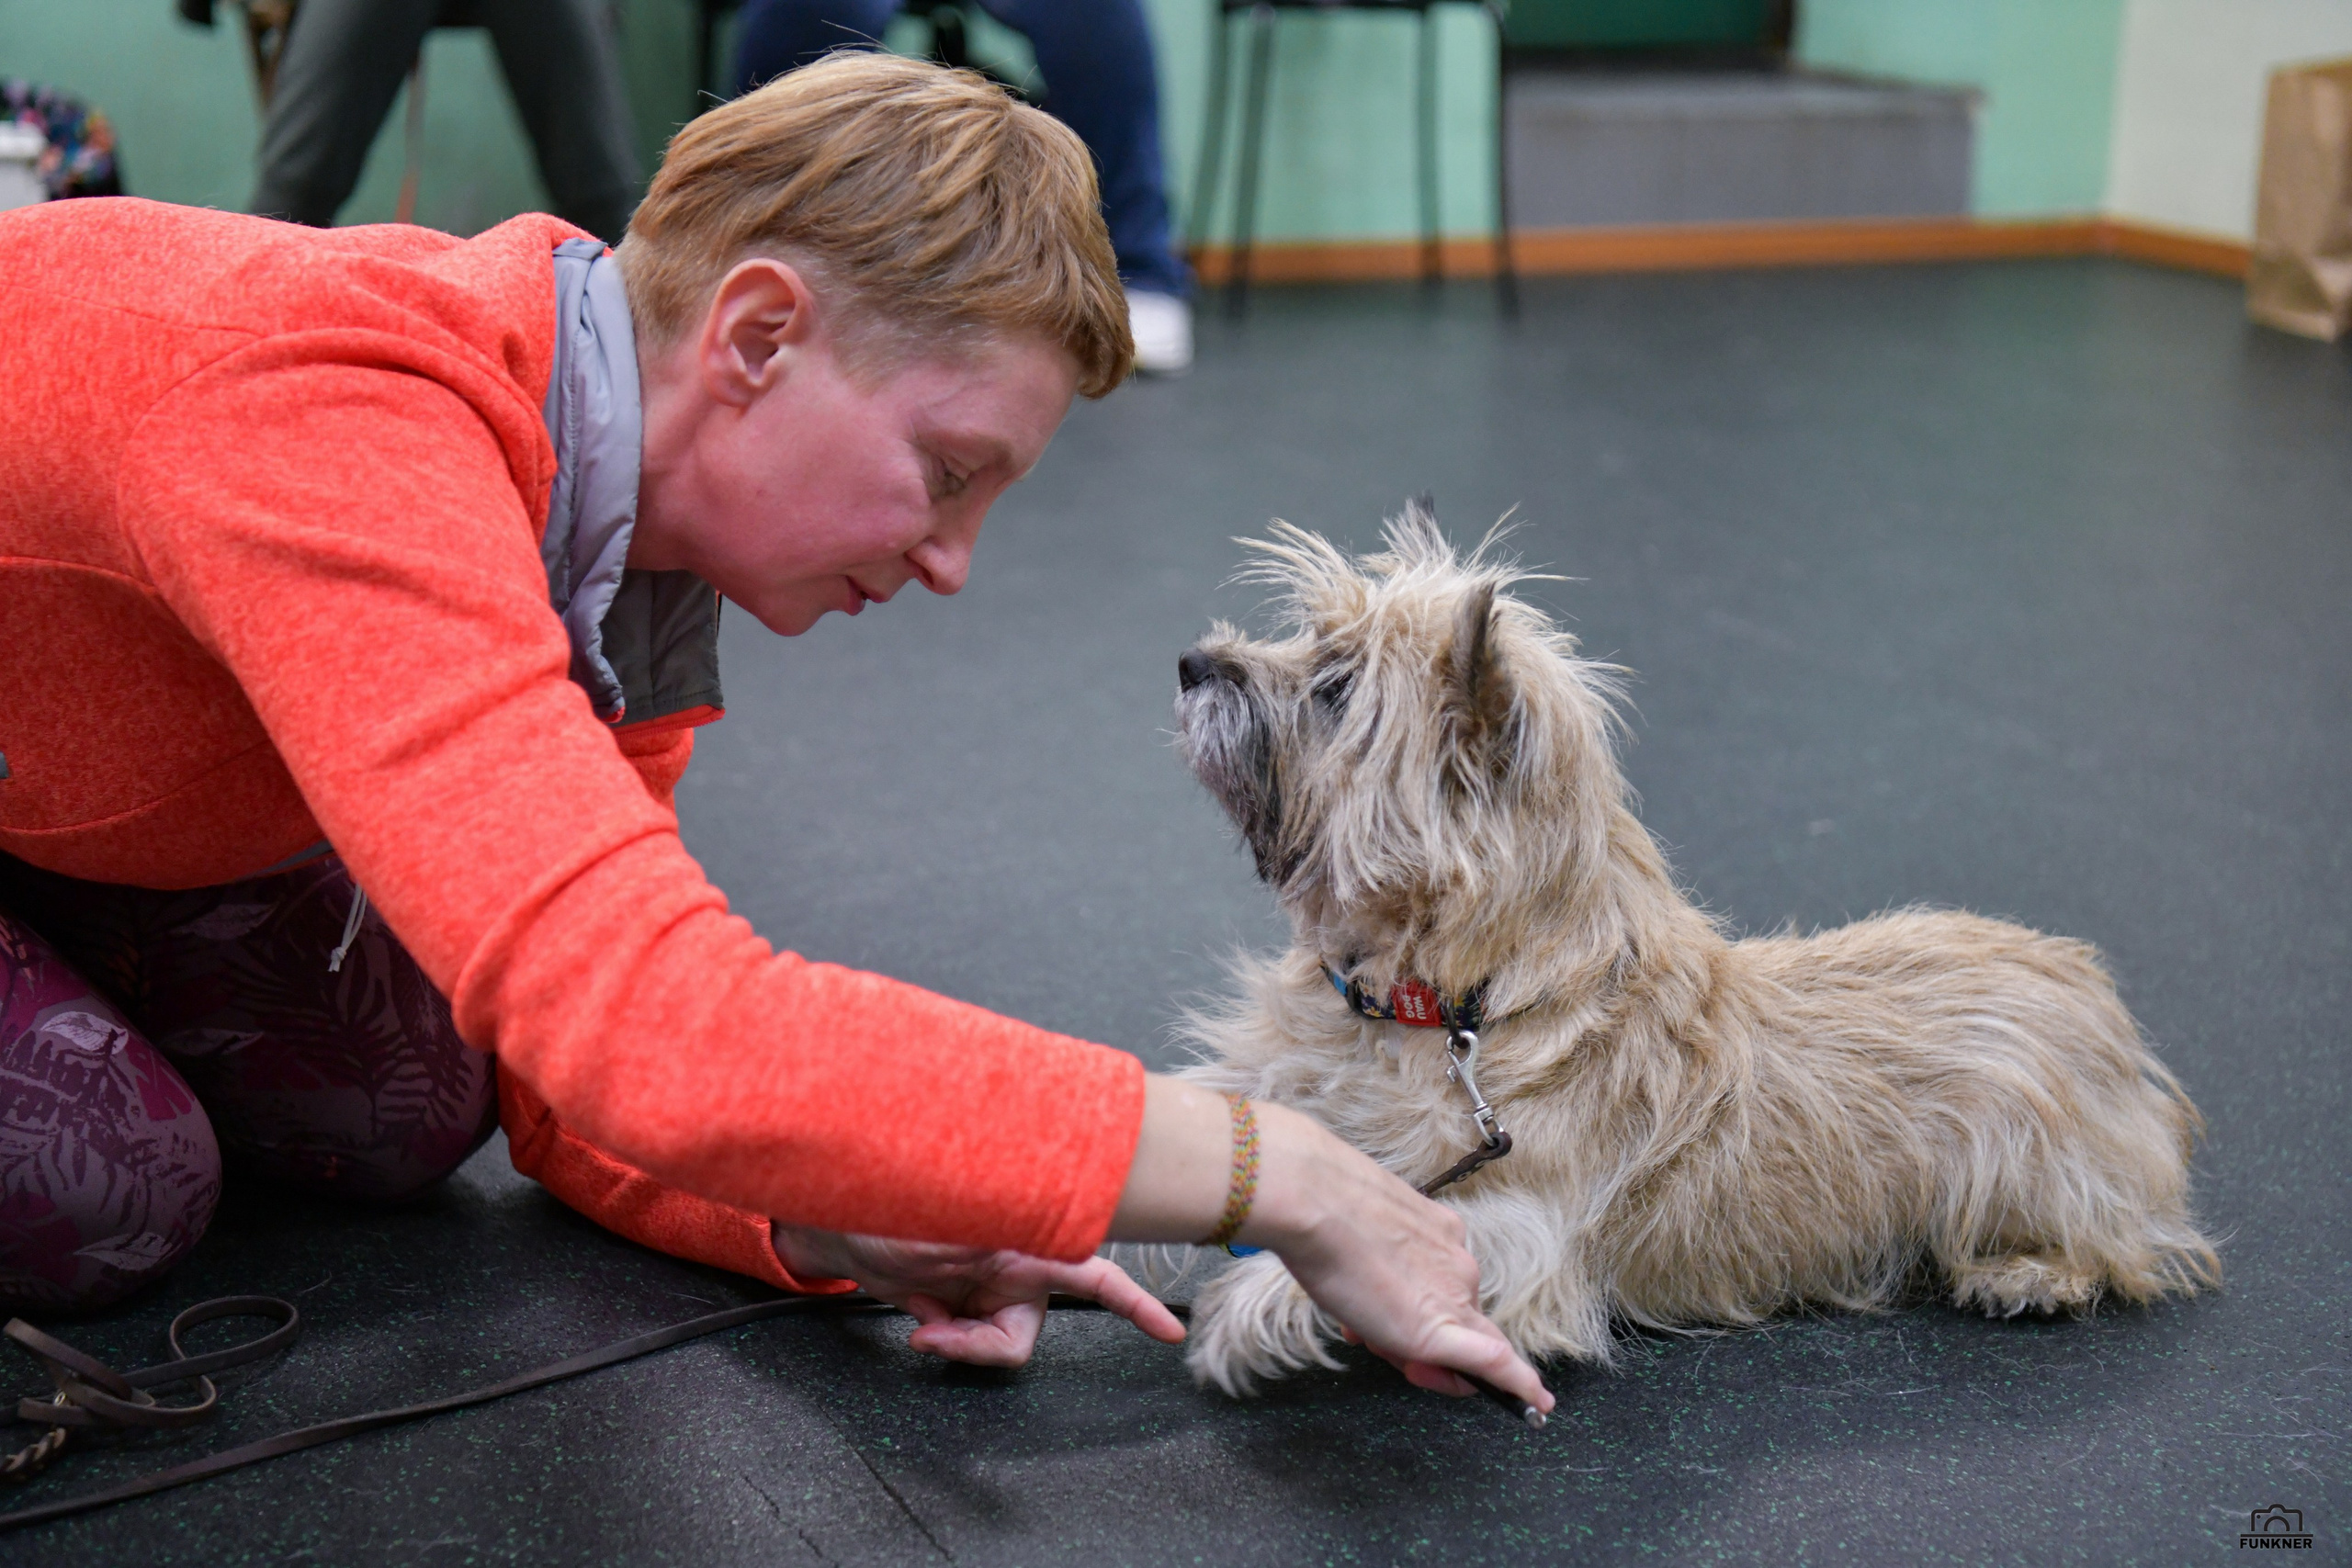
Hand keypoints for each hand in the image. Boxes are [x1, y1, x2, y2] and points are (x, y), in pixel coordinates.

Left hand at [771, 1224, 1185, 1367]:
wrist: (831, 1222)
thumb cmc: (879, 1209)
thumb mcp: (929, 1233)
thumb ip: (968, 1258)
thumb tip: (985, 1291)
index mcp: (1023, 1242)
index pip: (1092, 1274)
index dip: (1134, 1304)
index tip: (1167, 1333)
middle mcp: (1012, 1266)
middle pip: (1023, 1334)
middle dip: (982, 1347)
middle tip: (933, 1337)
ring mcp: (983, 1287)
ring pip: (995, 1344)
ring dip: (958, 1345)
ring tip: (919, 1323)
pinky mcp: (956, 1303)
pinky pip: (965, 1341)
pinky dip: (942, 1338)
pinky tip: (916, 1314)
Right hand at [1111, 1077, 1552, 1415]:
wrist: (1312, 1199)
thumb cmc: (1320, 1215)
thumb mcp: (1356, 1243)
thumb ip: (1378, 1273)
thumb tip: (1373, 1315)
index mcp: (1439, 1235)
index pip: (1450, 1292)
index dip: (1432, 1319)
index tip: (1405, 1341)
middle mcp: (1457, 1261)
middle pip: (1456, 1321)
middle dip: (1421, 1345)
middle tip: (1377, 1343)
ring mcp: (1454, 1291)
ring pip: (1456, 1342)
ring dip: (1421, 1357)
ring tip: (1367, 1330)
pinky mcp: (1443, 1325)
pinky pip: (1493, 1361)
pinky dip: (1517, 1384)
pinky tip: (1536, 1404)